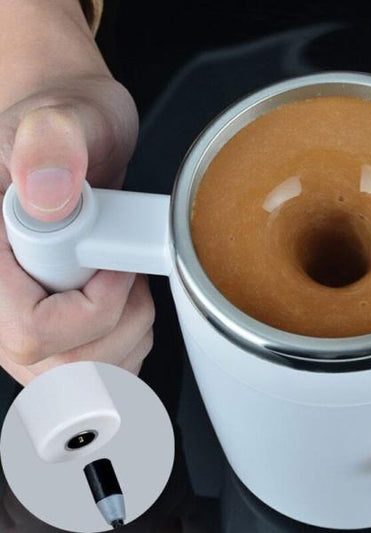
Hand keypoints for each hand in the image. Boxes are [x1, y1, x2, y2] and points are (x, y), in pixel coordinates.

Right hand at [0, 1, 153, 384]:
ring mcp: (24, 323)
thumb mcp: (59, 121)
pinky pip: (98, 375)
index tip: (117, 266)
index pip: (32, 332)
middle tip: (127, 273)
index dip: (94, 306)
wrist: (73, 139)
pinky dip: (129, 345)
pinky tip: (126, 306)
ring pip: (87, 378)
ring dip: (130, 334)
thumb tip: (48, 197)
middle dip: (122, 323)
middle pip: (66, 367)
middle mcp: (0, 302)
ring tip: (126, 283)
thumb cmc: (64, 129)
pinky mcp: (55, 331)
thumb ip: (49, 149)